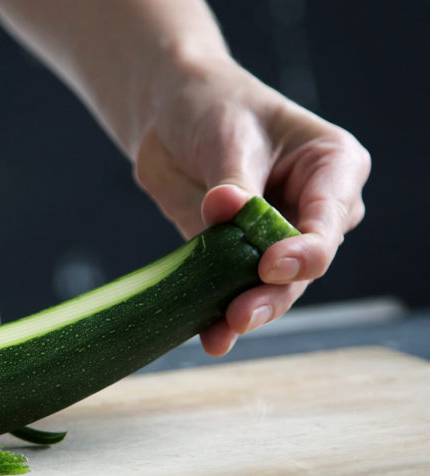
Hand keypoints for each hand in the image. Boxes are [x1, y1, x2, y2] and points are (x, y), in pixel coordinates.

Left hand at [134, 59, 370, 354]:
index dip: (304, 250)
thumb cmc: (216, 110)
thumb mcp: (228, 136)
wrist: (171, 116)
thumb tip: (225, 208)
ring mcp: (278, 239)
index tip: (271, 265)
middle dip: (274, 293)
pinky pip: (233, 291)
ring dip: (248, 311)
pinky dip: (220, 315)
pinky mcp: (237, 258)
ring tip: (222, 331)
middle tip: (241, 314)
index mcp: (334, 168)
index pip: (328, 219)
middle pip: (304, 265)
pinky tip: (210, 337)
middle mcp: (315, 210)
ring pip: (273, 287)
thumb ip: (232, 181)